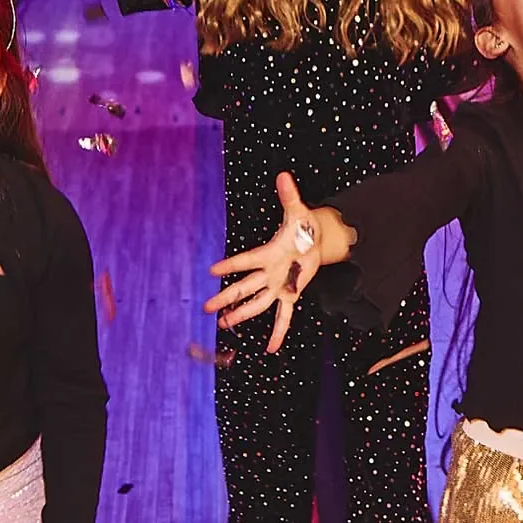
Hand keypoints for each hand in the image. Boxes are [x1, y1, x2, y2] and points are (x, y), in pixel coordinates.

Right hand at [202, 173, 326, 353]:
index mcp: (269, 253)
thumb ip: (289, 196)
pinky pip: (284, 316)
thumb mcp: (298, 211)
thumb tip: (283, 175)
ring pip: (258, 303)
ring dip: (242, 314)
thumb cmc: (303, 224)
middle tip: (206, 306)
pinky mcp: (291, 294)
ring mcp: (279, 285)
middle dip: (227, 297)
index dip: (231, 266)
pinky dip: (279, 331)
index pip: (247, 261)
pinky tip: (272, 347)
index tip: (212, 271)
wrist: (315, 239)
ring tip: (223, 324)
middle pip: (245, 287)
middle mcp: (270, 272)